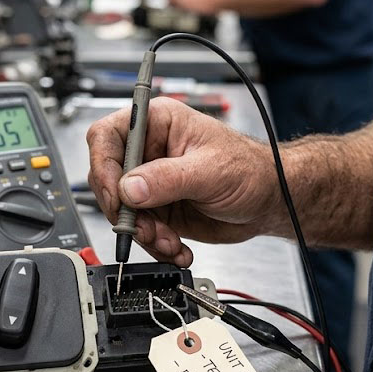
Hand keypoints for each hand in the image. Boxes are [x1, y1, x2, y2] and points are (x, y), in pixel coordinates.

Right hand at [86, 97, 277, 266]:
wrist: (269, 202)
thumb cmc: (251, 169)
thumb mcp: (210, 171)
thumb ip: (167, 179)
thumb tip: (128, 188)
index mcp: (158, 123)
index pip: (108, 135)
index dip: (103, 165)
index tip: (115, 195)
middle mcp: (149, 151)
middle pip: (108, 178)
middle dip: (125, 210)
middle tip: (144, 228)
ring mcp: (151, 183)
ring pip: (122, 211)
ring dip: (143, 233)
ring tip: (169, 242)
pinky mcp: (158, 210)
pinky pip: (140, 231)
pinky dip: (154, 245)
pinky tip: (176, 248)